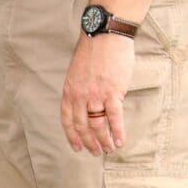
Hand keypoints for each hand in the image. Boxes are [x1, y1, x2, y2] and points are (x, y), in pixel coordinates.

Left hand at [60, 33, 134, 154]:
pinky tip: (120, 140)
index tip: (77, 148)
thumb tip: (86, 105)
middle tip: (96, 152)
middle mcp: (79, 97)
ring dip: (103, 140)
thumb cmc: (93, 52)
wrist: (105, 36)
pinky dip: (118, 131)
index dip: (72, 136)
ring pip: (98, 125)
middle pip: (83, 126)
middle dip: (89, 142)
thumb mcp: (76, 73)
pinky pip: (114, 117)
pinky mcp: (113, 92)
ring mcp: (95, 96)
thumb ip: (79, 90)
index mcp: (69, 92)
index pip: (67, 121)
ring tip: (109, 149)